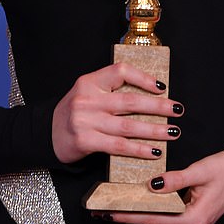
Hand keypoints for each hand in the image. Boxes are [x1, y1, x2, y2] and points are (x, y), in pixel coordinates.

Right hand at [52, 61, 183, 164]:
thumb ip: (110, 91)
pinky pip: (119, 146)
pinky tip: (154, 151)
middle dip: (159, 107)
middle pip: (130, 102)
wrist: (46, 134)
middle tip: (177, 110)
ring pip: (129, 126)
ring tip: (173, 132)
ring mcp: (85, 121)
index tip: (162, 87)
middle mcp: (87, 100)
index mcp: (89, 82)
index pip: (120, 72)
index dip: (143, 78)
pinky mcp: (86, 141)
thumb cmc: (74, 113)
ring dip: (155, 130)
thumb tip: (149, 94)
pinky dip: (139, 149)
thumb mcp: (87, 93)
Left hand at [94, 149, 223, 223]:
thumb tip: (151, 185)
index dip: (129, 216)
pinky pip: (167, 216)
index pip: (153, 220)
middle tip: (103, 210)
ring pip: (159, 220)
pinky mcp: (193, 217)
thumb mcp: (200, 170)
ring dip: (138, 213)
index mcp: (194, 220)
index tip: (109, 212)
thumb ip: (175, 180)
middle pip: (154, 223)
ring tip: (114, 206)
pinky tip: (137, 202)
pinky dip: (151, 209)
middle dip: (129, 216)